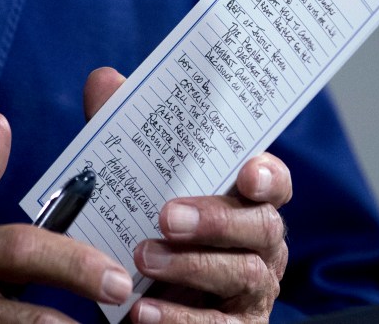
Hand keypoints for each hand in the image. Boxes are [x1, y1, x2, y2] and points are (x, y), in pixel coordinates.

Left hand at [85, 68, 291, 322]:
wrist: (144, 296)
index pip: (273, 181)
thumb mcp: (136, 180)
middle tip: (166, 216)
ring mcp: (252, 290)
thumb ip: (125, 136)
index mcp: (244, 200)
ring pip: (243, 275)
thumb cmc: (153, 227)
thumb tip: (105, 79)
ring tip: (142, 258)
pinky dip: (181, 319)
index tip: (247, 171)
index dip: (268, 175)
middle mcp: (258, 243)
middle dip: (215, 220)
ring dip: (192, 266)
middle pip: (260, 227)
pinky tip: (143, 312)